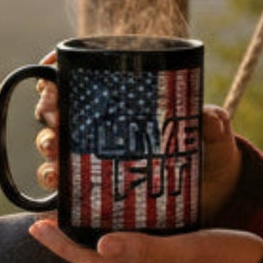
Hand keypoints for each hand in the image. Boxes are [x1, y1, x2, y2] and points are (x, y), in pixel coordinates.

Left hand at [29, 219, 262, 262]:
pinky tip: (119, 234)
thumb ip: (147, 249)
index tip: (35, 227)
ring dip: (91, 249)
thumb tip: (100, 247)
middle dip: (69, 247)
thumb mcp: (192, 251)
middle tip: (45, 222)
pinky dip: (117, 249)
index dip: (61, 247)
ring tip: (73, 225)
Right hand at [36, 86, 242, 213]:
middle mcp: (103, 125)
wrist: (214, 194)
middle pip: (59, 108)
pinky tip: (54, 184)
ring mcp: (96, 156)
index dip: (57, 68)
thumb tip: (208, 118)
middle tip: (53, 114)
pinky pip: (63, 184)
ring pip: (56, 144)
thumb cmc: (211, 152)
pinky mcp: (95, 188)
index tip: (49, 71)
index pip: (81, 76)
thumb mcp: (215, 135)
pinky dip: (51, 183)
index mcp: (126, 99)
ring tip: (54, 151)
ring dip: (47, 145)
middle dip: (48, 109)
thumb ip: (214, 124)